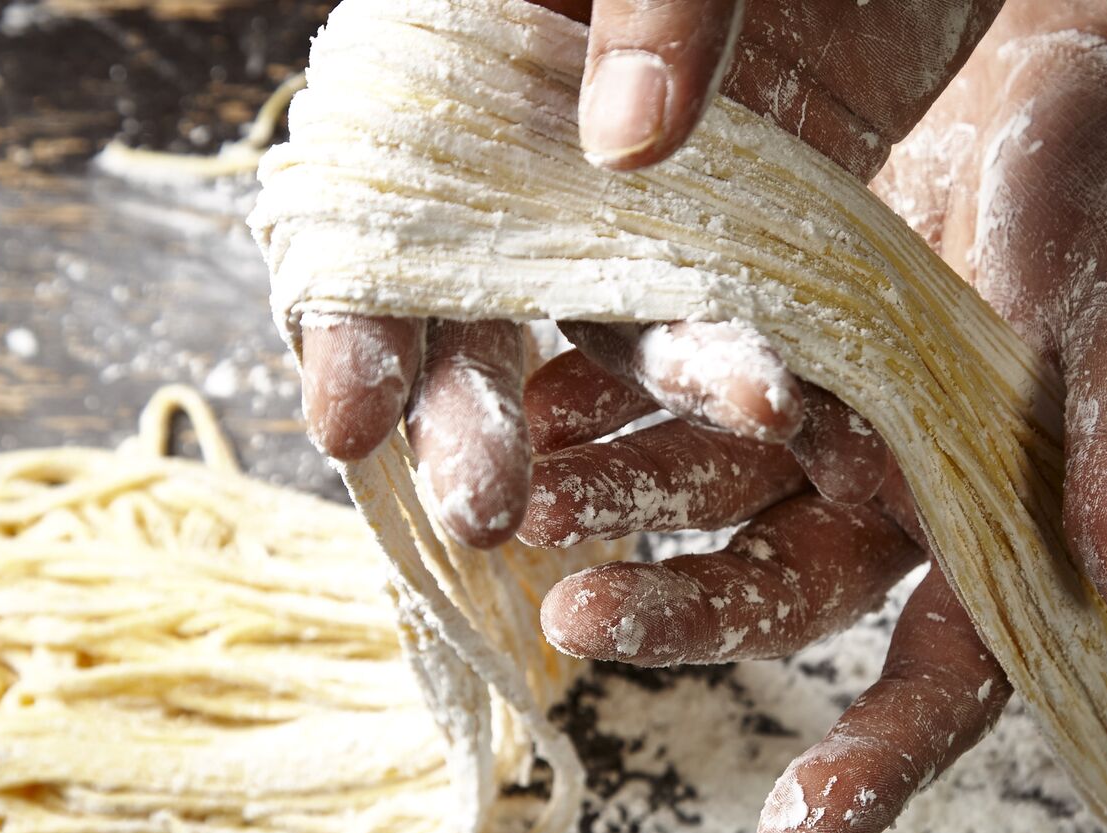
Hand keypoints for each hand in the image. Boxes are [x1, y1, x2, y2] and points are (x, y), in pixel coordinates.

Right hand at [298, 0, 1002, 547]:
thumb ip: (654, 3)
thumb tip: (622, 147)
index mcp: (468, 44)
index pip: (375, 197)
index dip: (350, 311)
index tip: (348, 417)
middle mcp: (540, 133)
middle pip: (473, 292)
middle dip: (467, 407)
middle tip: (482, 509)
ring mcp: (649, 184)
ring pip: (607, 320)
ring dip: (620, 409)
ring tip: (618, 501)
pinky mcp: (758, 214)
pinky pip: (732, 308)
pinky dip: (735, 369)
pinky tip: (757, 425)